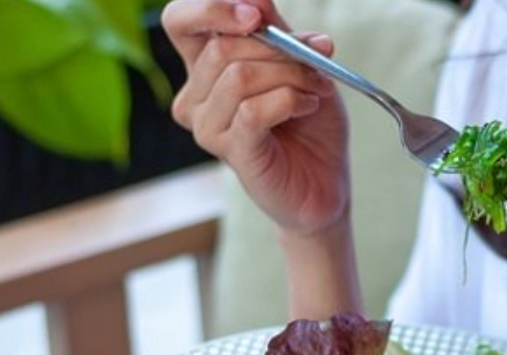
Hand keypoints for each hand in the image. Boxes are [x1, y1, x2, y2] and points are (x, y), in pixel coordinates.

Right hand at [162, 0, 350, 237]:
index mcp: (205, 68)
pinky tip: (308, 107)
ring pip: (239, 75)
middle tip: (318, 60)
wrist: (326, 184)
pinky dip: (289, 100)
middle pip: (222, 45)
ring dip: (291, 75)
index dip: (212, 8)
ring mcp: (209, 127)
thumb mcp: (300, 66)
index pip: (180, 21)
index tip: (258, 13)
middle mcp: (197, 97)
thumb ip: (277, 32)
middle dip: (280, 47)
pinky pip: (253, 110)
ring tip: (315, 91)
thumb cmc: (311, 127)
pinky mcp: (232, 151)